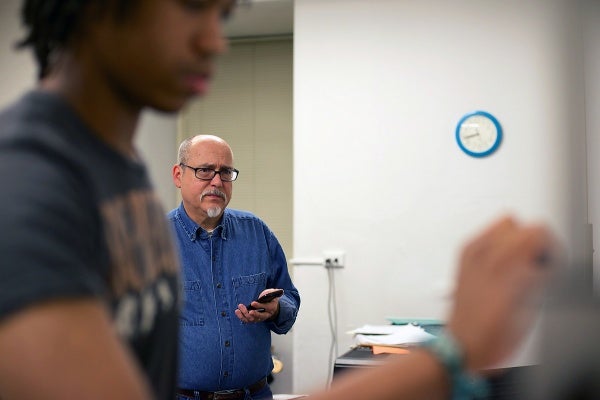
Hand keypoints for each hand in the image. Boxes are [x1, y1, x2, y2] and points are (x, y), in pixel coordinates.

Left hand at [235, 289, 281, 322]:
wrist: (271, 306)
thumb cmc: (270, 298)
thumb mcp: (272, 293)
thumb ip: (271, 292)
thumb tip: (267, 293)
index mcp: (271, 307)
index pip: (266, 307)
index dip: (259, 306)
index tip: (253, 303)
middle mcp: (266, 315)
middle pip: (259, 316)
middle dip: (252, 313)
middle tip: (245, 309)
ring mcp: (259, 318)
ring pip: (252, 319)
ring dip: (244, 315)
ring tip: (238, 309)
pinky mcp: (254, 319)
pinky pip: (247, 320)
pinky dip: (242, 317)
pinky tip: (237, 312)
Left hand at [447, 216, 557, 371]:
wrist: (462, 342)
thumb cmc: (492, 333)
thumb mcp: (529, 307)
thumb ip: (537, 276)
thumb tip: (541, 260)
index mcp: (507, 265)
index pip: (537, 233)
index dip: (547, 250)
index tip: (546, 265)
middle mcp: (486, 254)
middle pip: (521, 226)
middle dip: (532, 243)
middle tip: (532, 266)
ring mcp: (471, 253)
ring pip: (503, 225)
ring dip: (514, 241)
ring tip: (515, 265)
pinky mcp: (463, 256)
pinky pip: (485, 235)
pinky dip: (496, 244)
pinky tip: (499, 265)